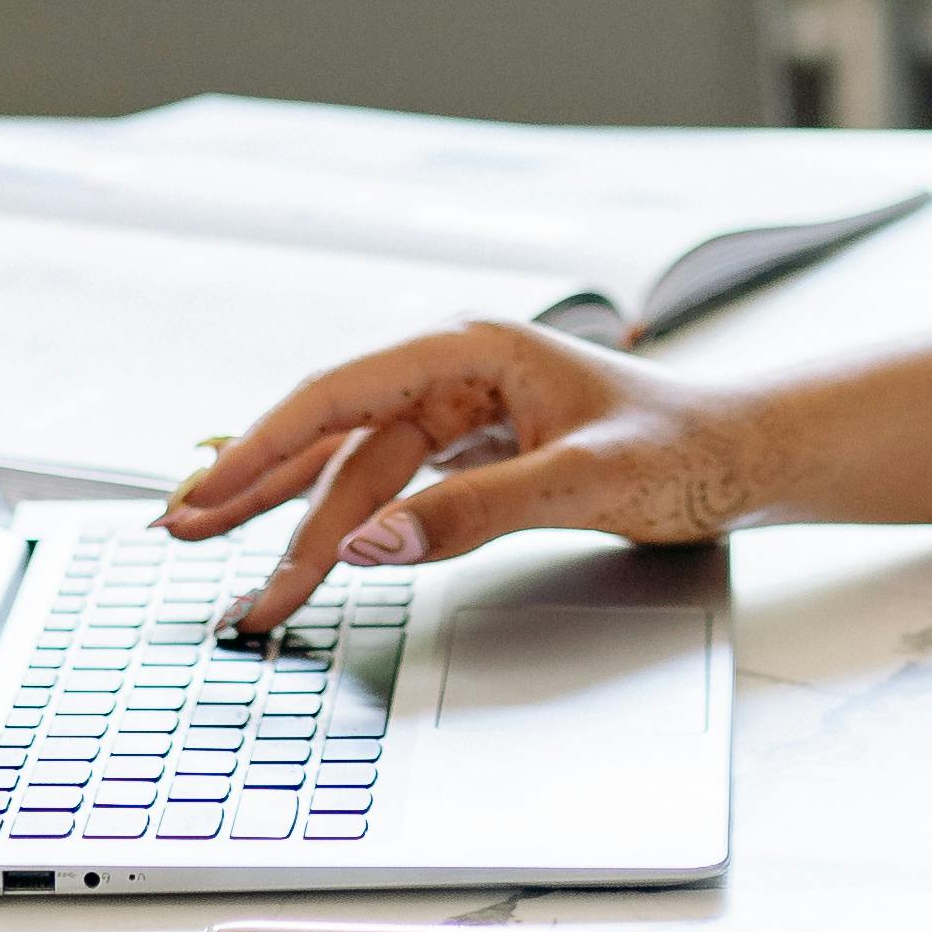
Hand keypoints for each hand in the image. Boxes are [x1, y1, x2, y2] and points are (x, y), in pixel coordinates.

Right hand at [159, 319, 774, 641]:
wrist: (751, 456)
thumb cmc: (687, 449)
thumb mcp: (582, 483)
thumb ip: (473, 514)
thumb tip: (371, 542)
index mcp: (470, 351)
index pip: (338, 397)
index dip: (260, 450)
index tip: (202, 496)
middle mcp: (455, 375)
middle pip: (336, 442)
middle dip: (259, 497)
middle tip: (180, 541)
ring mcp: (464, 417)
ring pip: (360, 476)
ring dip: (301, 530)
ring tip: (238, 580)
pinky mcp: (477, 458)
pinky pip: (394, 493)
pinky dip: (350, 528)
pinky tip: (306, 551)